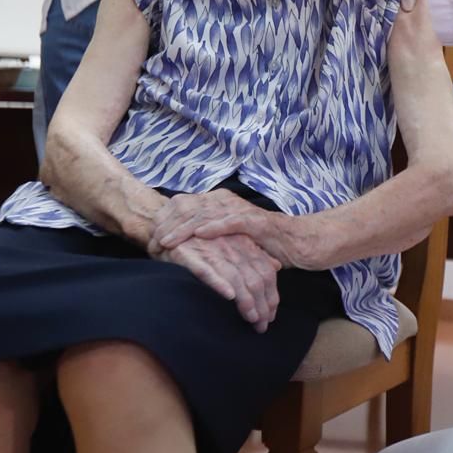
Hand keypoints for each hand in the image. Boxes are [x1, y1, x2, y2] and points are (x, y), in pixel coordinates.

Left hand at [151, 189, 316, 270]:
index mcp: (222, 206)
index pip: (188, 208)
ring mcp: (244, 212)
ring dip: (185, 227)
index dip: (167, 220)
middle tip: (150, 239)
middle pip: (192, 209)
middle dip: (169, 224)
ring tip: (165, 239)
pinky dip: (215, 227)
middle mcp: (230, 204)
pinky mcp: (258, 222)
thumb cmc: (268, 244)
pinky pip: (232, 223)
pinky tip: (199, 234)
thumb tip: (187, 248)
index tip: (149, 235)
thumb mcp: (234, 242)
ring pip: (207, 215)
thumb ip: (213, 240)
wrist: (304, 243)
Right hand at [159, 234, 281, 330]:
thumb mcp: (232, 242)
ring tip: (251, 319)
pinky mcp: (189, 254)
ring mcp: (211, 250)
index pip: (266, 273)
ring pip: (236, 278)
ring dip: (246, 301)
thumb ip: (255, 253)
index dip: (271, 296)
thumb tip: (277, 266)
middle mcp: (231, 247)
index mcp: (244, 245)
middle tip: (262, 326)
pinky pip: (206, 270)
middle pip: (256, 279)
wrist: (167, 221)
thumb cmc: (203, 236)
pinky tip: (229, 296)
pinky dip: (219, 282)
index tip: (270, 316)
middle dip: (262, 305)